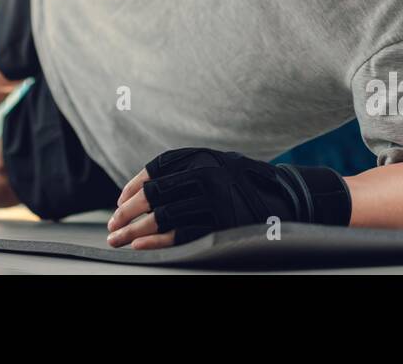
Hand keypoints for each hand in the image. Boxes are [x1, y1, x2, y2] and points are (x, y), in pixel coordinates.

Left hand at [106, 148, 351, 248]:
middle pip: (155, 194)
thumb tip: (143, 192)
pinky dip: (158, 241)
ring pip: (164, 216)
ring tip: (118, 240)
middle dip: (127, 212)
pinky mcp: (223, 223)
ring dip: (135, 230)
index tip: (118, 202)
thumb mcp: (220, 165)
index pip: (157, 168)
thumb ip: (188, 171)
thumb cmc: (248, 183)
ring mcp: (215, 198)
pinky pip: (183, 234)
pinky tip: (141, 246)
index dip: (134, 186)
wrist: (291, 199)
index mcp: (203, 156)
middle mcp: (207, 173)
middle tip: (112, 226)